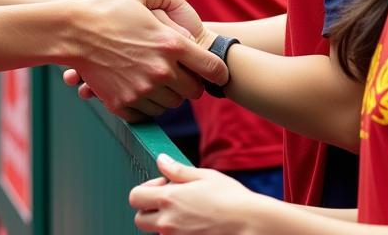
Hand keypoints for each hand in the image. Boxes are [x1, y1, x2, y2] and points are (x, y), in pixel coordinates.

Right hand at [67, 0, 225, 119]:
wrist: (70, 31)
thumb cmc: (105, 8)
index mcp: (171, 44)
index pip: (213, 69)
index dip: (218, 71)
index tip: (214, 70)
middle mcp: (161, 71)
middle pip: (194, 92)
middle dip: (191, 82)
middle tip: (179, 71)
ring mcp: (142, 91)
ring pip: (171, 104)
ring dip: (168, 93)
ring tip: (155, 76)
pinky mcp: (124, 104)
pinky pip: (148, 113)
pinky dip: (147, 103)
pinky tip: (138, 86)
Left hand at [130, 154, 258, 233]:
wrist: (252, 224)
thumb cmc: (231, 197)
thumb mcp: (204, 176)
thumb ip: (177, 170)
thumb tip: (161, 160)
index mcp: (169, 199)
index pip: (135, 197)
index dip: (146, 188)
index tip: (164, 185)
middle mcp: (168, 223)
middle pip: (139, 220)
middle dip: (149, 209)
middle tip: (171, 201)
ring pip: (156, 232)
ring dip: (164, 222)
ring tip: (187, 213)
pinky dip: (179, 232)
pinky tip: (197, 224)